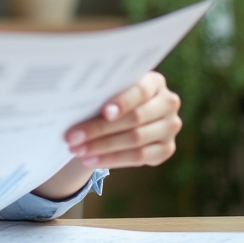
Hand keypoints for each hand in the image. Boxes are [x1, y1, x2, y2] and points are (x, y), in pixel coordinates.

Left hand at [65, 71, 181, 168]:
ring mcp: (170, 127)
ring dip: (103, 147)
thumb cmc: (111, 97)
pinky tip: (91, 160)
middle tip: (73, 137)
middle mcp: (168, 103)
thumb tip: (74, 102)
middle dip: (100, 129)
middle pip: (135, 118)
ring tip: (78, 150)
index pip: (141, 91)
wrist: (125, 116)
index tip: (104, 112)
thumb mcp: (109, 90)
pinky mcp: (166, 148)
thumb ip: (101, 93)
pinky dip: (112, 160)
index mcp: (155, 82)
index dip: (123, 102)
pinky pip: (139, 157)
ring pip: (136, 140)